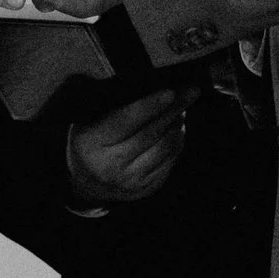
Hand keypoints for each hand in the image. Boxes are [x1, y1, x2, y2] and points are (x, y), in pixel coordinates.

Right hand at [65, 86, 187, 208]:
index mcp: (92, 143)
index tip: (170, 92)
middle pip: (150, 133)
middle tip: (191, 92)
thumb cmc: (89, 142)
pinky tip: (177, 130)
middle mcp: (111, 165)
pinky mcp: (146, 189)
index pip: (125, 121)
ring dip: (178, 126)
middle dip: (173, 110)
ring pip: (165, 148)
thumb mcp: (87, 122)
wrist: (87, 183)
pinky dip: (177, 143)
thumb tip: (152, 89)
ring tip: (181, 110)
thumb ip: (113, 108)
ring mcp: (131, 181)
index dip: (149, 106)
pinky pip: (170, 161)